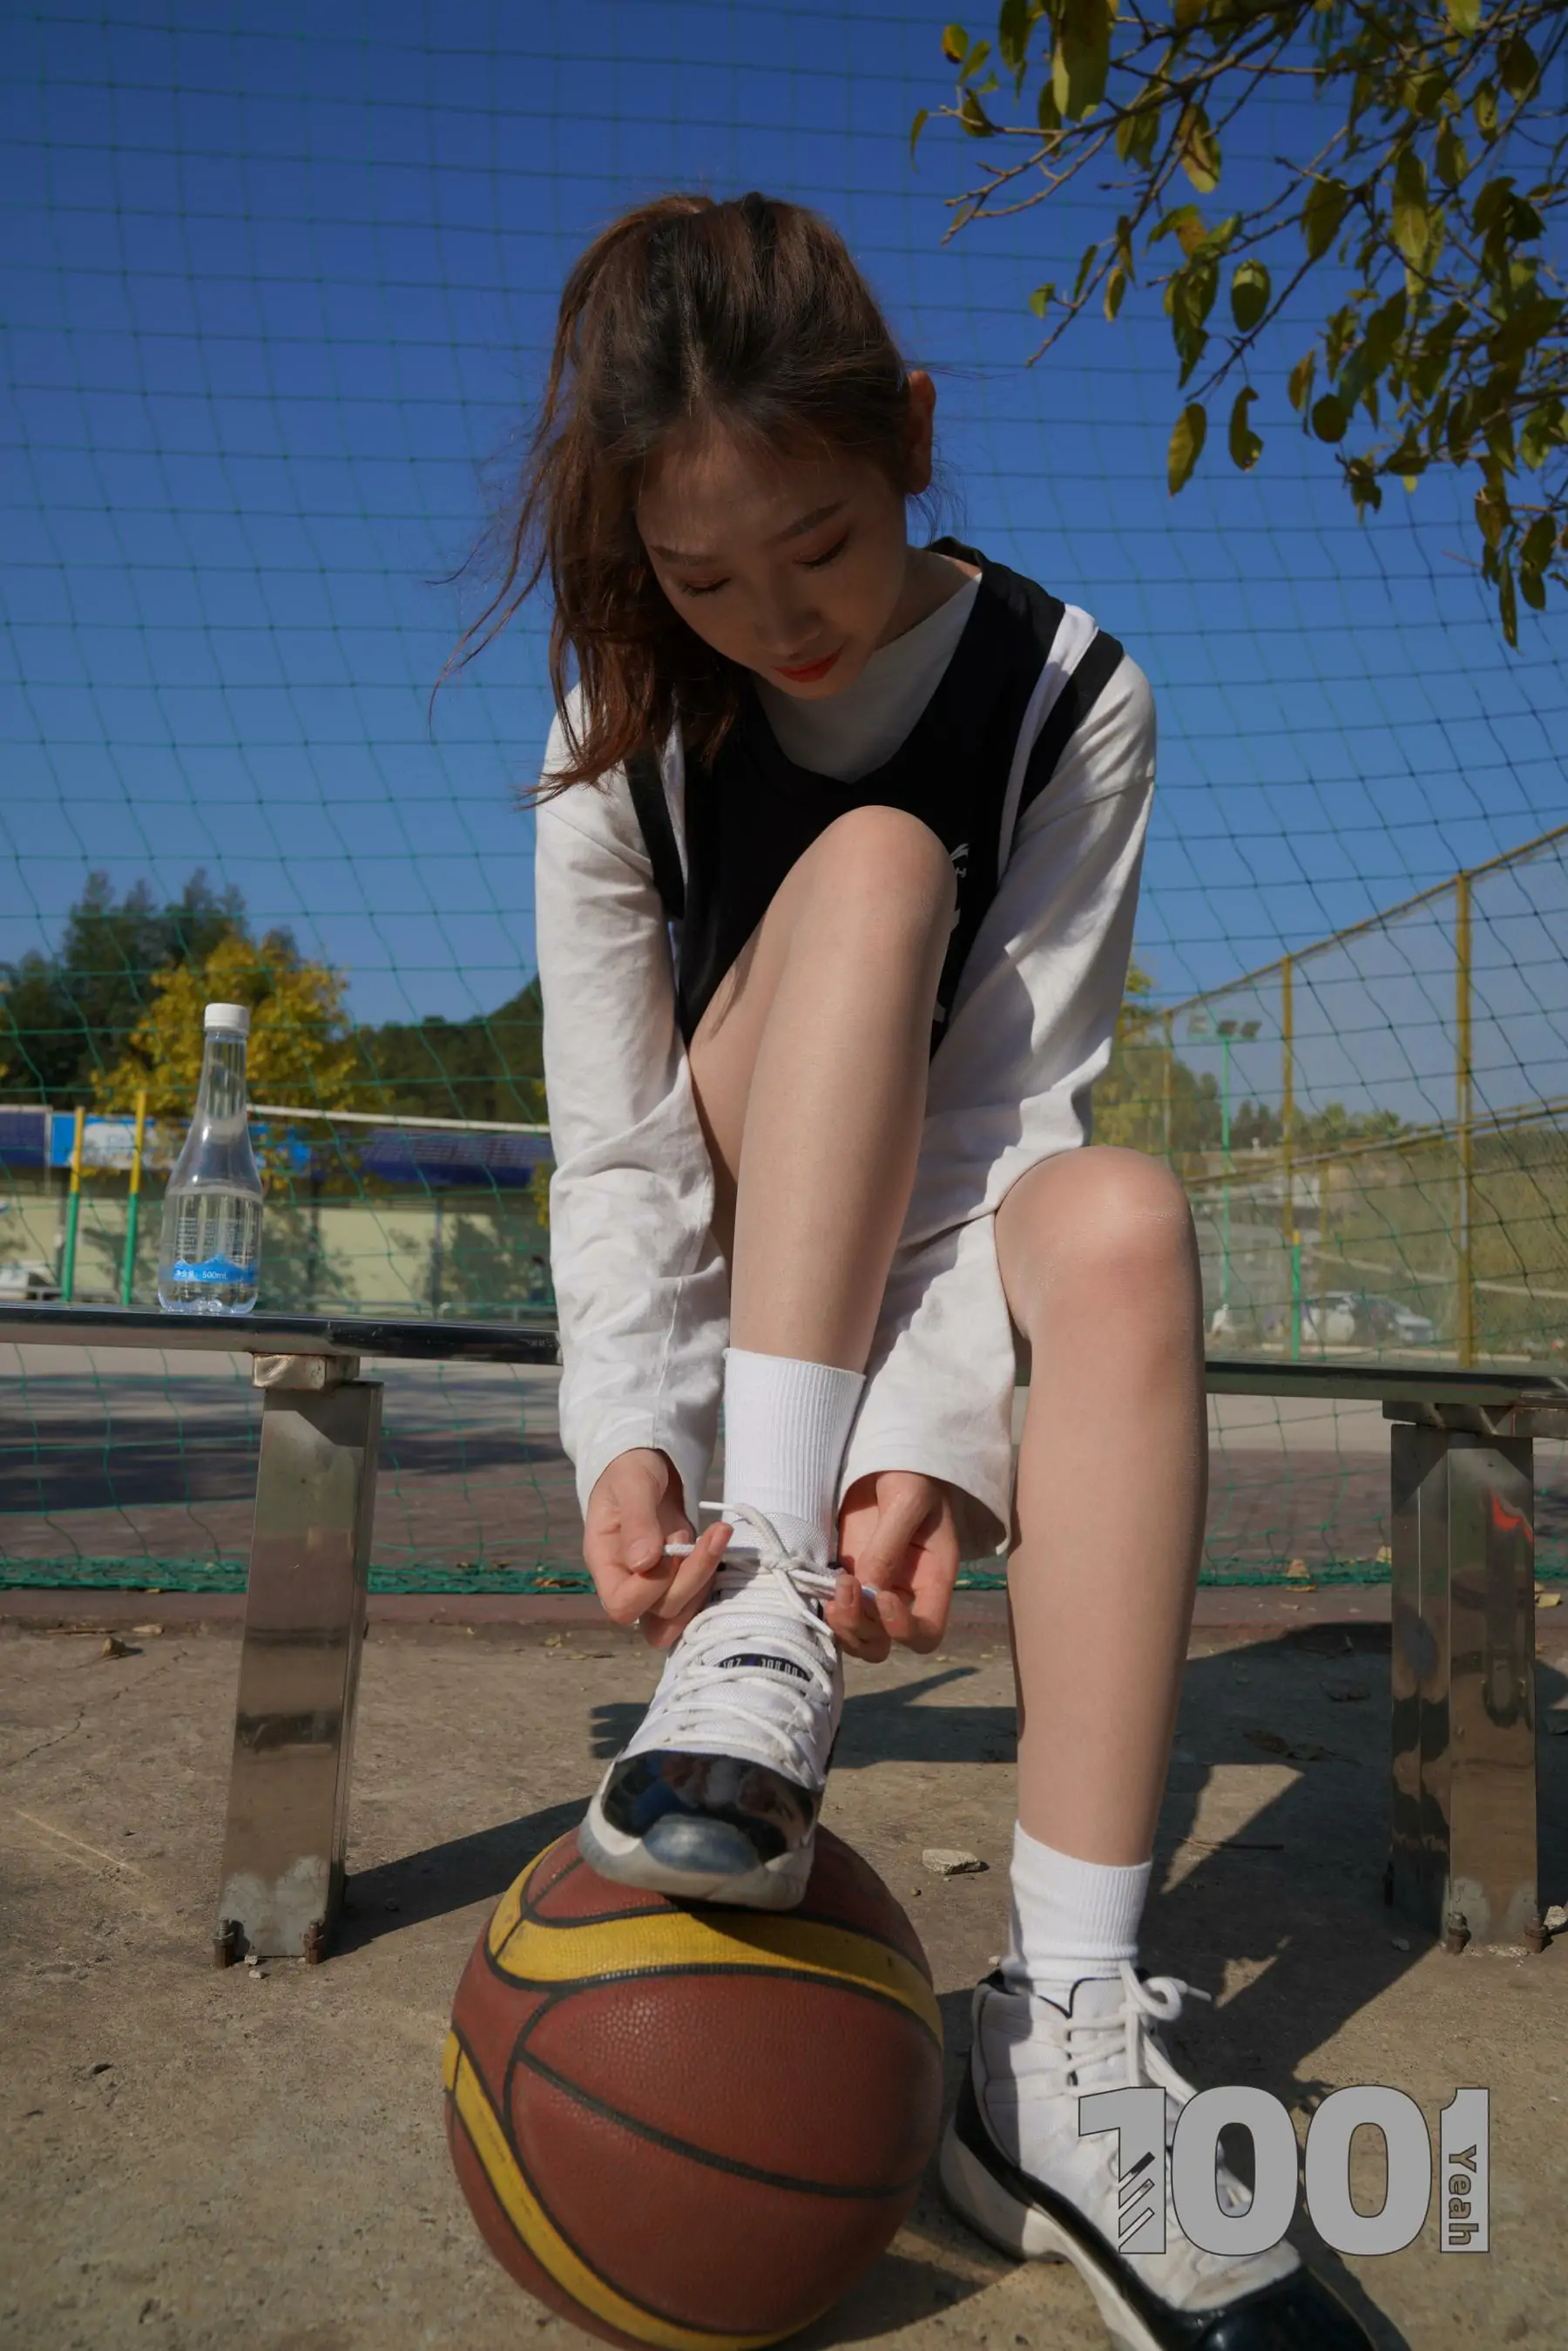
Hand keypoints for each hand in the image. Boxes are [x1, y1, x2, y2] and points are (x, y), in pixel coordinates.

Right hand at [582, 1449, 731, 1649]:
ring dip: (706, 1580)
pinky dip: (713, 1577)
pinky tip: (718, 1542)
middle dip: (691, 1579)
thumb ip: (636, 1521)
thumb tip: (644, 1563)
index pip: (622, 1605)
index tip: (672, 1543)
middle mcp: (628, 1581)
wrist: (648, 1461)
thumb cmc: (631, 1469)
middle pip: (659, 1614)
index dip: (652, 1587)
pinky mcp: (679, 1577)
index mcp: (605, 1563)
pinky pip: (698, 1599)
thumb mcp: (631, 1483)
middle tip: (708, 1536)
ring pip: (682, 1614)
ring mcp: (656, 1583)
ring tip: (717, 1535)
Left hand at [825, 1471, 959, 1661]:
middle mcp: (903, 1593)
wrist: (887, 1456)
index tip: (882, 1596)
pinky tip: (817, 1584)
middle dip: (862, 1630)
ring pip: (857, 1634)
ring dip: (841, 1625)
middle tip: (845, 1589)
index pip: (927, 1633)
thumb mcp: (906, 1500)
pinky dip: (823, 1606)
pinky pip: (835, 1608)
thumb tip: (867, 1590)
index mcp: (932, 1579)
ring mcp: (872, 1586)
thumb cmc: (911, 1472)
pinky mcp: (846, 1574)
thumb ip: (888, 1545)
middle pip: (885, 1642)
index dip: (904, 1629)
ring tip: (830, 1591)